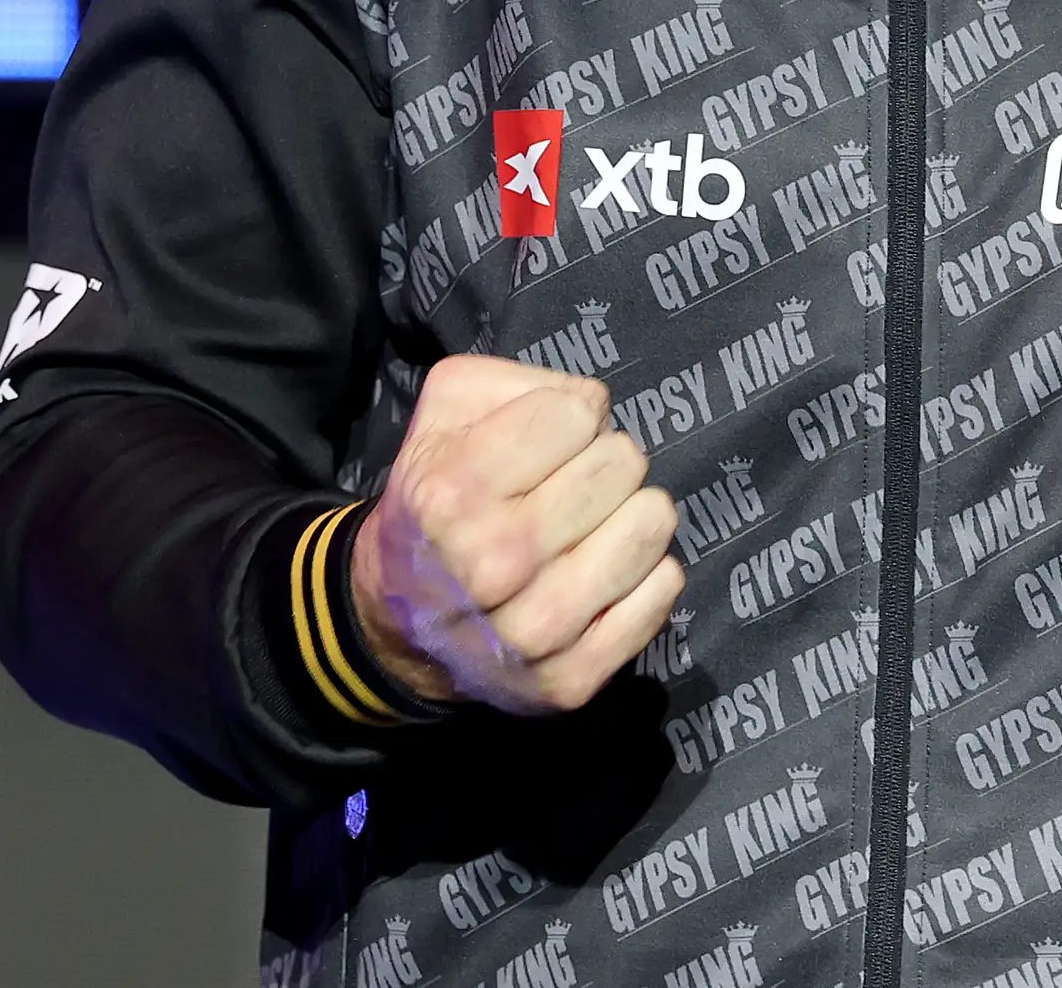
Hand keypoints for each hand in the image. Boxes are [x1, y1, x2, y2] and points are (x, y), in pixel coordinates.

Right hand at [350, 353, 684, 713]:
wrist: (398, 626)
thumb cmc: (437, 503)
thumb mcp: (443, 416)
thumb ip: (516, 382)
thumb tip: (591, 405)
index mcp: (452, 493)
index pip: (577, 412)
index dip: (567, 415)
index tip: (545, 443)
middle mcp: (492, 563)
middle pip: (621, 463)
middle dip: (602, 462)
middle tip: (567, 490)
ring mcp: (534, 631)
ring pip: (651, 525)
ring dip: (630, 515)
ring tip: (589, 530)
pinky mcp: (569, 679)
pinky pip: (662, 592)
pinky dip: (646, 575)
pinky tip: (603, 576)